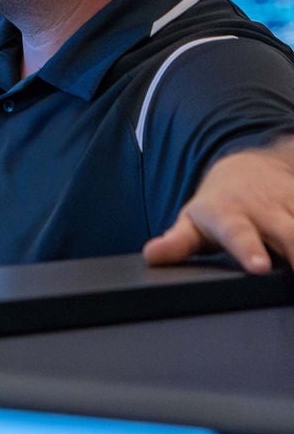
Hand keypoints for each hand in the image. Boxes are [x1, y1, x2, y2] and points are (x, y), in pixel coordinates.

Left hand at [143, 138, 293, 272]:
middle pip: (289, 231)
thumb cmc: (216, 207)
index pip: (239, 233)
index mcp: (229, 214)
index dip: (249, 250)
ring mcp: (292, 201)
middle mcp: (265, 206)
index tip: (260, 268)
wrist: (246, 166)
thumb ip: (176, 243)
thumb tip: (152, 255)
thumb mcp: (192, 223)